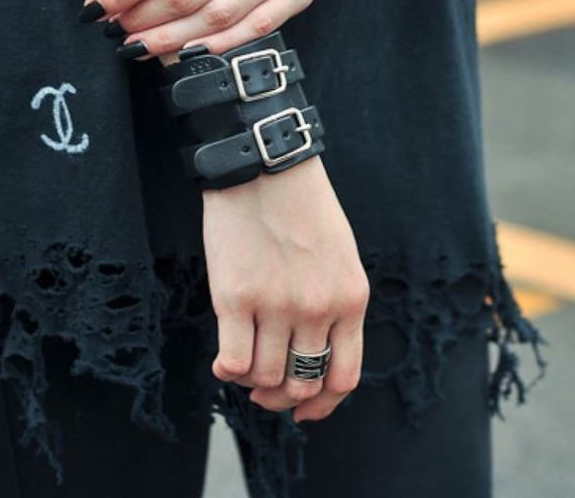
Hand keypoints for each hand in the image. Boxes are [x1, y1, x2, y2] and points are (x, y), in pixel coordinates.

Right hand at [201, 155, 369, 422]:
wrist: (264, 165)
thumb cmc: (301, 205)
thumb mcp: (339, 255)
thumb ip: (334, 302)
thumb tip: (312, 351)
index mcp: (351, 299)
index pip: (343, 377)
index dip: (321, 405)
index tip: (302, 409)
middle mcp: (319, 308)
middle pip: (302, 383)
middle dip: (281, 395)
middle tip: (263, 387)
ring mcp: (278, 305)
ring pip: (265, 378)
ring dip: (251, 380)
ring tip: (241, 361)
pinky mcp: (236, 297)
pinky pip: (233, 361)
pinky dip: (227, 369)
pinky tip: (223, 357)